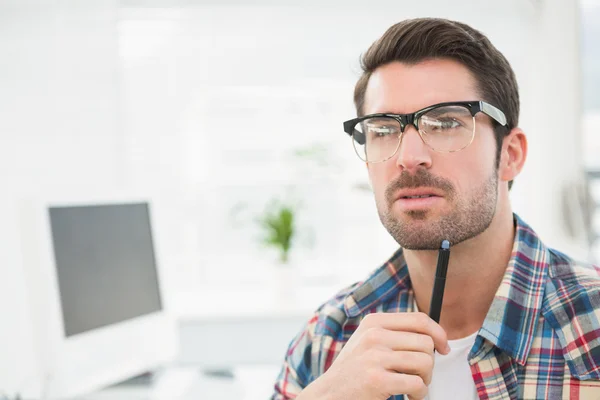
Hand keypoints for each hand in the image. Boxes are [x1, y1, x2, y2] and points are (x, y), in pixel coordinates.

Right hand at [300, 312, 449, 399]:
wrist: (330, 393)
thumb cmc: (354, 369)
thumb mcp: (368, 340)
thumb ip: (394, 332)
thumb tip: (434, 334)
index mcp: (374, 322)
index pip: (419, 319)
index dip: (439, 333)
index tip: (443, 348)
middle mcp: (374, 335)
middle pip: (426, 343)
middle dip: (430, 362)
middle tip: (419, 374)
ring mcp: (375, 357)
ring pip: (425, 362)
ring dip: (425, 380)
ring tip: (413, 386)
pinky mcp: (377, 380)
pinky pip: (417, 384)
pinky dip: (419, 394)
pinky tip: (408, 396)